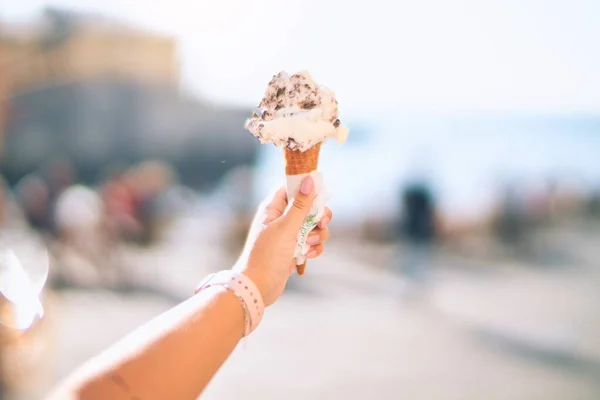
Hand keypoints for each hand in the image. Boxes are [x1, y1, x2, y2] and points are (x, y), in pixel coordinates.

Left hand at [234, 176, 331, 305]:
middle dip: (318, 216)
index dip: (307, 187)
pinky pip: (311, 243)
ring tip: (308, 244)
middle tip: (321, 223)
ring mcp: (287, 235)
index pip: (291, 187)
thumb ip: (301, 205)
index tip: (321, 192)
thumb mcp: (286, 227)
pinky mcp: (293, 250)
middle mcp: (280, 219)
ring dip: (317, 234)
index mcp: (273, 208)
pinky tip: (308, 256)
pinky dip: (314, 248)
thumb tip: (310, 180)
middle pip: (308, 207)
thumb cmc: (267, 255)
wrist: (258, 287)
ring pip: (313, 226)